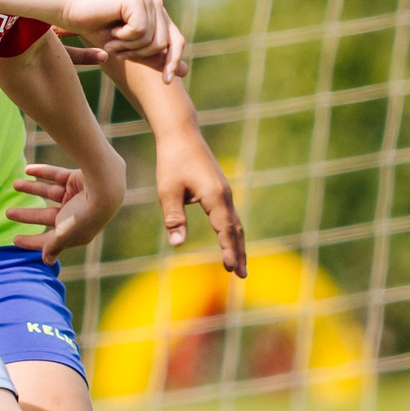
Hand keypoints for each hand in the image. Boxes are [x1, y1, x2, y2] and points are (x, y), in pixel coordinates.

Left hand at [5, 159, 124, 259]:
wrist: (104, 187)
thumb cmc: (83, 215)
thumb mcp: (64, 234)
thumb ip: (53, 246)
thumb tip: (46, 261)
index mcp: (75, 232)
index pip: (49, 239)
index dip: (32, 241)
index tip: (14, 240)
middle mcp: (75, 214)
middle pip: (46, 216)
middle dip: (26, 215)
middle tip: (7, 213)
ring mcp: (76, 196)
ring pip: (49, 193)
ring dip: (31, 188)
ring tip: (14, 184)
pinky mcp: (76, 179)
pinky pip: (56, 175)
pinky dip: (42, 172)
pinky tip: (27, 169)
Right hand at [56, 0, 185, 81]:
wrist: (74, 15)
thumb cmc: (99, 31)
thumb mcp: (131, 50)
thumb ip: (155, 58)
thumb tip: (184, 72)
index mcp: (158, 13)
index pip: (176, 41)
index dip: (173, 61)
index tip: (166, 82)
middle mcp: (156, 3)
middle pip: (162, 44)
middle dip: (138, 54)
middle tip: (117, 49)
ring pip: (151, 40)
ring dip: (128, 47)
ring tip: (113, 39)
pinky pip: (139, 31)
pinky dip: (123, 37)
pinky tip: (112, 29)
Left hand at [156, 134, 246, 275]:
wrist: (181, 133)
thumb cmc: (172, 160)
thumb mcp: (168, 191)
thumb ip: (174, 218)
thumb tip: (178, 244)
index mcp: (214, 196)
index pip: (224, 230)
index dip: (229, 251)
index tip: (231, 269)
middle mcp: (225, 195)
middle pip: (236, 230)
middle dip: (239, 253)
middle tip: (241, 276)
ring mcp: (225, 191)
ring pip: (236, 223)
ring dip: (238, 244)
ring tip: (239, 264)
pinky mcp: (220, 188)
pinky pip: (231, 215)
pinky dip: (233, 231)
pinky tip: (230, 239)